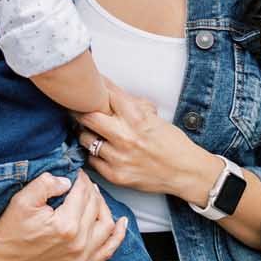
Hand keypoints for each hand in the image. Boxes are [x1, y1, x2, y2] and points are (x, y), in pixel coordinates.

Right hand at [0, 170, 123, 260]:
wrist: (4, 253)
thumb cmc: (13, 224)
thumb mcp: (24, 198)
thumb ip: (47, 184)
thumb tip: (68, 181)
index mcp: (66, 225)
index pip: (83, 193)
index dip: (81, 179)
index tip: (76, 171)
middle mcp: (78, 244)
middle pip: (95, 207)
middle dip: (91, 189)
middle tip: (83, 181)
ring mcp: (80, 258)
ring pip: (106, 226)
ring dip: (104, 207)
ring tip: (96, 196)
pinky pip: (107, 251)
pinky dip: (117, 237)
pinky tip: (122, 222)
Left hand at [79, 91, 213, 201]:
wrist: (185, 172)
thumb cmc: (172, 143)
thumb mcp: (154, 117)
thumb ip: (132, 105)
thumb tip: (111, 94)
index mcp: (136, 117)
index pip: (105, 95)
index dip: (94, 88)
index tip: (87, 85)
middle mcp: (124, 137)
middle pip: (86, 116)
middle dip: (79, 109)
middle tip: (76, 107)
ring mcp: (118, 158)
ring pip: (85, 138)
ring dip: (85, 132)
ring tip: (91, 130)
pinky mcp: (115, 175)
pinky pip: (91, 159)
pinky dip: (94, 153)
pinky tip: (101, 149)